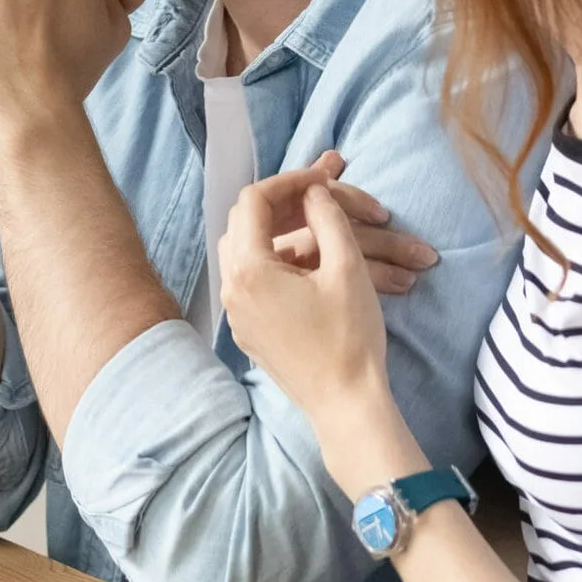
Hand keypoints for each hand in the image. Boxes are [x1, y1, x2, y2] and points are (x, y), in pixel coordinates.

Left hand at [219, 181, 403, 478]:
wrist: (346, 404)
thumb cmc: (350, 338)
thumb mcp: (346, 267)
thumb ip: (327, 217)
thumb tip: (313, 190)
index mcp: (249, 269)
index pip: (256, 201)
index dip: (291, 181)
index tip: (324, 178)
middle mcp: (232, 288)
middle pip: (244, 223)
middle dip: (282, 202)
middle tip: (319, 193)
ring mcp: (237, 312)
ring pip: (245, 250)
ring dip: (276, 229)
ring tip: (314, 220)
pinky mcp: (249, 330)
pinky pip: (251, 280)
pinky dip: (275, 259)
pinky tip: (308, 260)